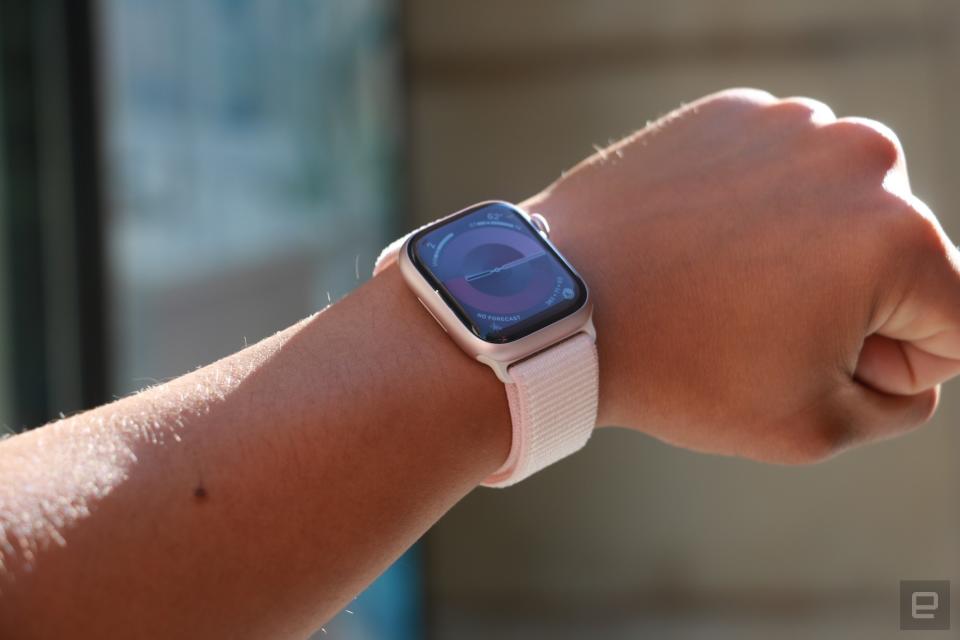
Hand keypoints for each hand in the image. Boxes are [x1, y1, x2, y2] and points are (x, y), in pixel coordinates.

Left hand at [526, 88, 959, 462]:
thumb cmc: (679, 368)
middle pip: (904, 258)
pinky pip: (781, 173)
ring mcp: (794, 123)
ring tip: (726, 285)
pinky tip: (703, 242)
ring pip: (843, 210)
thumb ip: (898, 403)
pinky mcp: (736, 112)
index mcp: (901, 239)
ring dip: (809, 252)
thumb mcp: (808, 428)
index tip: (816, 365)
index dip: (897, 365)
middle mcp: (863, 159)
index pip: (958, 324)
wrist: (561, 300)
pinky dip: (758, 209)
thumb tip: (915, 365)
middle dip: (854, 305)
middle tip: (758, 329)